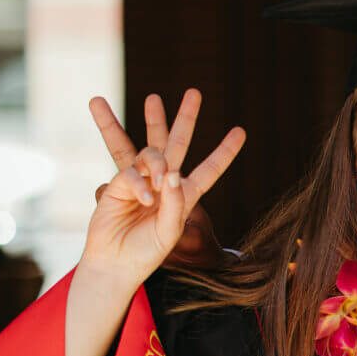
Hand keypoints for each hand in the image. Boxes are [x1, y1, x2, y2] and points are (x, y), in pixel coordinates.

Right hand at [80, 90, 244, 290]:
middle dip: (186, 118)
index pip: (210, 169)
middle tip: (194, 92)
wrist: (116, 263)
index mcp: (186, 195)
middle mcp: (165, 183)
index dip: (225, 152)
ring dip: (153, 121)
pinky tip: (144, 197)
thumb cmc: (147, 251)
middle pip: (178, 143)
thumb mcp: (171, 231)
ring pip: (147, 146)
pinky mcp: (118, 183)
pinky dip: (140, 184)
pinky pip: (132, 173)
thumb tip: (171, 171)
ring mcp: (141, 180)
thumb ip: (175, 202)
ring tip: (154, 97)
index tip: (240, 131)